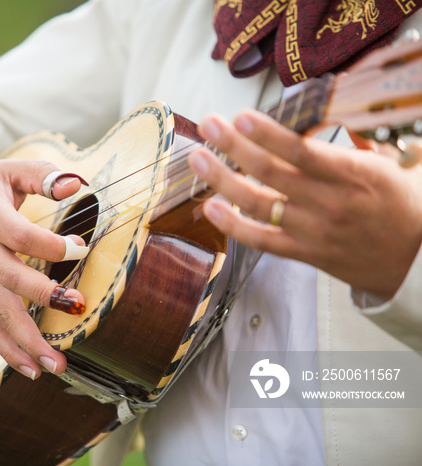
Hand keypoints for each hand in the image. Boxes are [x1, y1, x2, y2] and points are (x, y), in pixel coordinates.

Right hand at [0, 159, 85, 379]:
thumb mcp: (7, 169)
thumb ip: (43, 174)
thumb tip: (78, 185)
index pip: (21, 236)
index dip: (53, 245)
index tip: (81, 249)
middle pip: (10, 279)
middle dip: (45, 296)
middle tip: (78, 306)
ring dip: (28, 342)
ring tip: (56, 365)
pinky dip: (9, 351)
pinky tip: (32, 369)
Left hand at [189, 109, 421, 297]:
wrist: (417, 260)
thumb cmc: (400, 206)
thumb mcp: (385, 167)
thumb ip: (345, 148)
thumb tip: (307, 125)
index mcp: (353, 175)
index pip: (302, 151)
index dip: (268, 134)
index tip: (241, 116)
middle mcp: (329, 202)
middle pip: (270, 172)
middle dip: (233, 145)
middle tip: (208, 124)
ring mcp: (313, 230)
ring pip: (257, 204)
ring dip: (222, 179)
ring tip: (198, 157)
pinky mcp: (303, 253)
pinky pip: (261, 240)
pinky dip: (232, 226)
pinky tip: (209, 207)